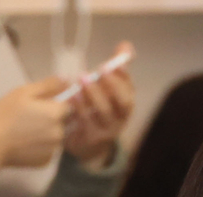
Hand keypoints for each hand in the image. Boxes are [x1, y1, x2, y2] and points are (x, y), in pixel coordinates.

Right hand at [0, 76, 69, 172]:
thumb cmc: (5, 115)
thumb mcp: (23, 93)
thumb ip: (47, 86)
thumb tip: (66, 78)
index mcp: (56, 114)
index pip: (69, 105)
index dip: (57, 103)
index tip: (43, 104)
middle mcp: (60, 132)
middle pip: (64, 121)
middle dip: (52, 118)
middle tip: (31, 117)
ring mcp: (55, 148)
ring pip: (57, 136)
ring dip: (47, 131)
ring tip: (27, 130)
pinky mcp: (48, 160)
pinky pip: (49, 149)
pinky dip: (41, 145)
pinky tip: (27, 141)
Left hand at [63, 42, 135, 170]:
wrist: (88, 145)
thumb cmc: (97, 111)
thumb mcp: (107, 90)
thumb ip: (116, 69)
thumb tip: (127, 46)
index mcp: (125, 104)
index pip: (130, 90)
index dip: (125, 76)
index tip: (116, 62)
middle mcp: (121, 118)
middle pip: (124, 103)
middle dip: (114, 86)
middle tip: (101, 70)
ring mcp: (108, 129)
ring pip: (105, 112)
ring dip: (94, 95)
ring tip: (82, 80)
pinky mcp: (92, 138)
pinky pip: (87, 122)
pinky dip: (80, 107)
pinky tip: (72, 96)